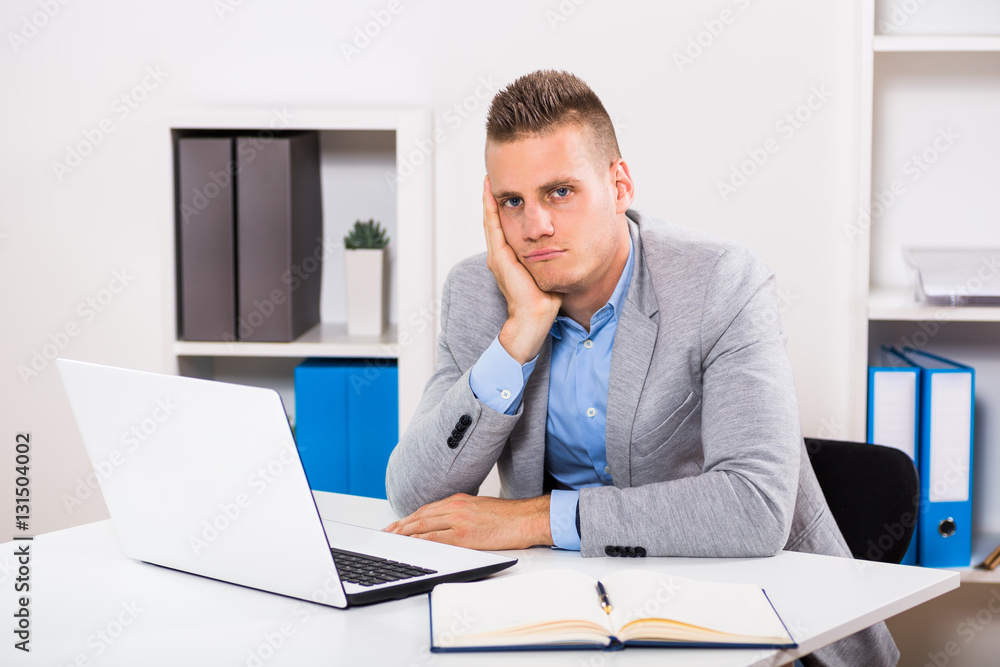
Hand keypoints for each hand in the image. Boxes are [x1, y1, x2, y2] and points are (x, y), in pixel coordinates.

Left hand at [383, 493, 551, 549]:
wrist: (525, 518)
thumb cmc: (508, 517)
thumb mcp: (480, 508)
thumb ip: (461, 514)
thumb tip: (446, 524)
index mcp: (459, 500)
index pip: (426, 509)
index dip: (408, 518)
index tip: (397, 525)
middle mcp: (456, 507)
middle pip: (420, 516)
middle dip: (401, 526)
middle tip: (386, 533)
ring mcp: (459, 520)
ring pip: (424, 525)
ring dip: (405, 534)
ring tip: (392, 540)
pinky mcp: (465, 534)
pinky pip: (436, 538)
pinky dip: (420, 542)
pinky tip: (411, 546)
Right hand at [483, 176, 561, 363]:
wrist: (534, 318)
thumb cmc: (545, 300)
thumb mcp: (550, 271)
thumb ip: (552, 257)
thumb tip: (567, 244)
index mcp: (510, 259)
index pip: (505, 228)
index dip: (505, 209)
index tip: (508, 191)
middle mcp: (500, 256)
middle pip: (495, 221)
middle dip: (493, 200)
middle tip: (492, 178)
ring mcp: (497, 257)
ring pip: (491, 221)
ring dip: (490, 200)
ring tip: (489, 181)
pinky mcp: (499, 258)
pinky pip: (493, 227)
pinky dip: (491, 210)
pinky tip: (492, 195)